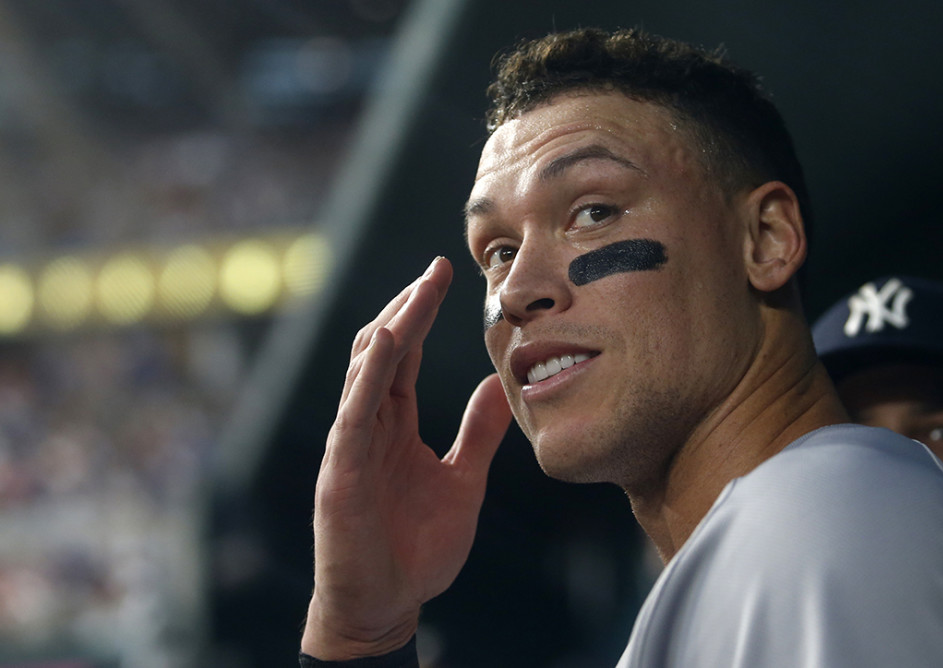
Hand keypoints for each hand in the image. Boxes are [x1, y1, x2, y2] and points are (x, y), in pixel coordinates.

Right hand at [301, 257, 511, 658]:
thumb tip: (500, 386)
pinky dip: (368, 374)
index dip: (421, 314)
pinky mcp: (340, 471)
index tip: (445, 276)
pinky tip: (386, 341)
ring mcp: (350, 445)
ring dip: (392, 326)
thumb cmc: (417, 549)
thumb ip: (479, 433)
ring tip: (420, 291)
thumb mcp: (464, 480)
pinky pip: (353, 412)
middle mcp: (367, 425)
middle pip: (382, 349)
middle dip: (408, 306)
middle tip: (437, 268)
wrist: (387, 606)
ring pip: (364, 370)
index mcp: (393, 425)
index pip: (403, 356)